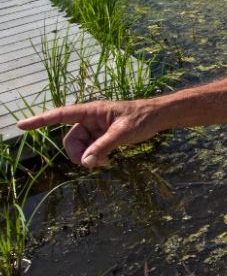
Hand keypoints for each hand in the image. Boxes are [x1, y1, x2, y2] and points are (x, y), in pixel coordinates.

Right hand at [17, 100, 161, 167]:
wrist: (157, 117)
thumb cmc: (141, 118)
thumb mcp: (123, 132)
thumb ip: (103, 146)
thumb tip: (84, 162)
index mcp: (91, 111)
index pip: (61, 115)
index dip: (40, 120)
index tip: (21, 125)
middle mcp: (90, 119)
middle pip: (70, 139)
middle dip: (77, 154)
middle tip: (92, 164)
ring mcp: (95, 128)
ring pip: (80, 147)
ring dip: (87, 158)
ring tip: (104, 163)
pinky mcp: (101, 136)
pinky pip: (89, 150)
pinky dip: (94, 158)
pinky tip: (106, 162)